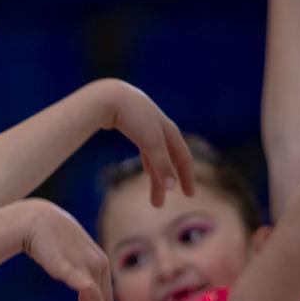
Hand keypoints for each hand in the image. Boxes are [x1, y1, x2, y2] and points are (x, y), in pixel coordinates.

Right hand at [18, 199, 113, 300]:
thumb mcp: (69, 257)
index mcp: (101, 263)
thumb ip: (77, 271)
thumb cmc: (50, 238)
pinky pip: (84, 288)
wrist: (35, 219)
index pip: (104, 297)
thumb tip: (80, 285)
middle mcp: (99, 264)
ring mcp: (86, 265)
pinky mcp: (69, 266)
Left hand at [97, 80, 195, 206]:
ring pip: (155, 158)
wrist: (109, 96)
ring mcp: (147, 127)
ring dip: (155, 178)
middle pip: (168, 161)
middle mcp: (162, 129)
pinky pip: (146, 150)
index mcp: (170, 131)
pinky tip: (148, 172)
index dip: (187, 176)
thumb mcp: (150, 141)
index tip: (189, 195)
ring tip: (152, 198)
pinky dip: (148, 163)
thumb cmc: (132, 116)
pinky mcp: (133, 127)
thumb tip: (172, 188)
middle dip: (165, 183)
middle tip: (158, 204)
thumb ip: (161, 164)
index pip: (183, 158)